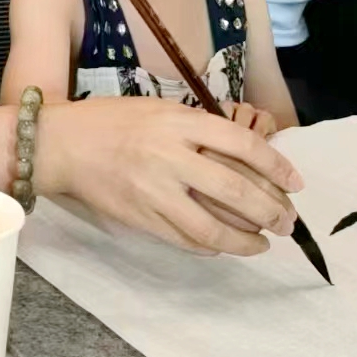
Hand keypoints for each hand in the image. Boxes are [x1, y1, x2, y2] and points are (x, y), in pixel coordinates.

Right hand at [38, 96, 302, 255]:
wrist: (61, 144)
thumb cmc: (112, 121)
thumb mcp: (160, 110)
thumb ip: (199, 129)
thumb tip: (246, 157)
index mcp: (178, 123)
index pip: (243, 145)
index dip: (277, 166)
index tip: (295, 183)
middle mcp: (169, 156)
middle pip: (236, 191)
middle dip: (271, 212)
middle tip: (287, 222)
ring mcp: (154, 192)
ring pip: (212, 228)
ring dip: (246, 241)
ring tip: (262, 244)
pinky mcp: (140, 218)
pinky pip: (185, 240)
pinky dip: (211, 246)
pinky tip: (224, 246)